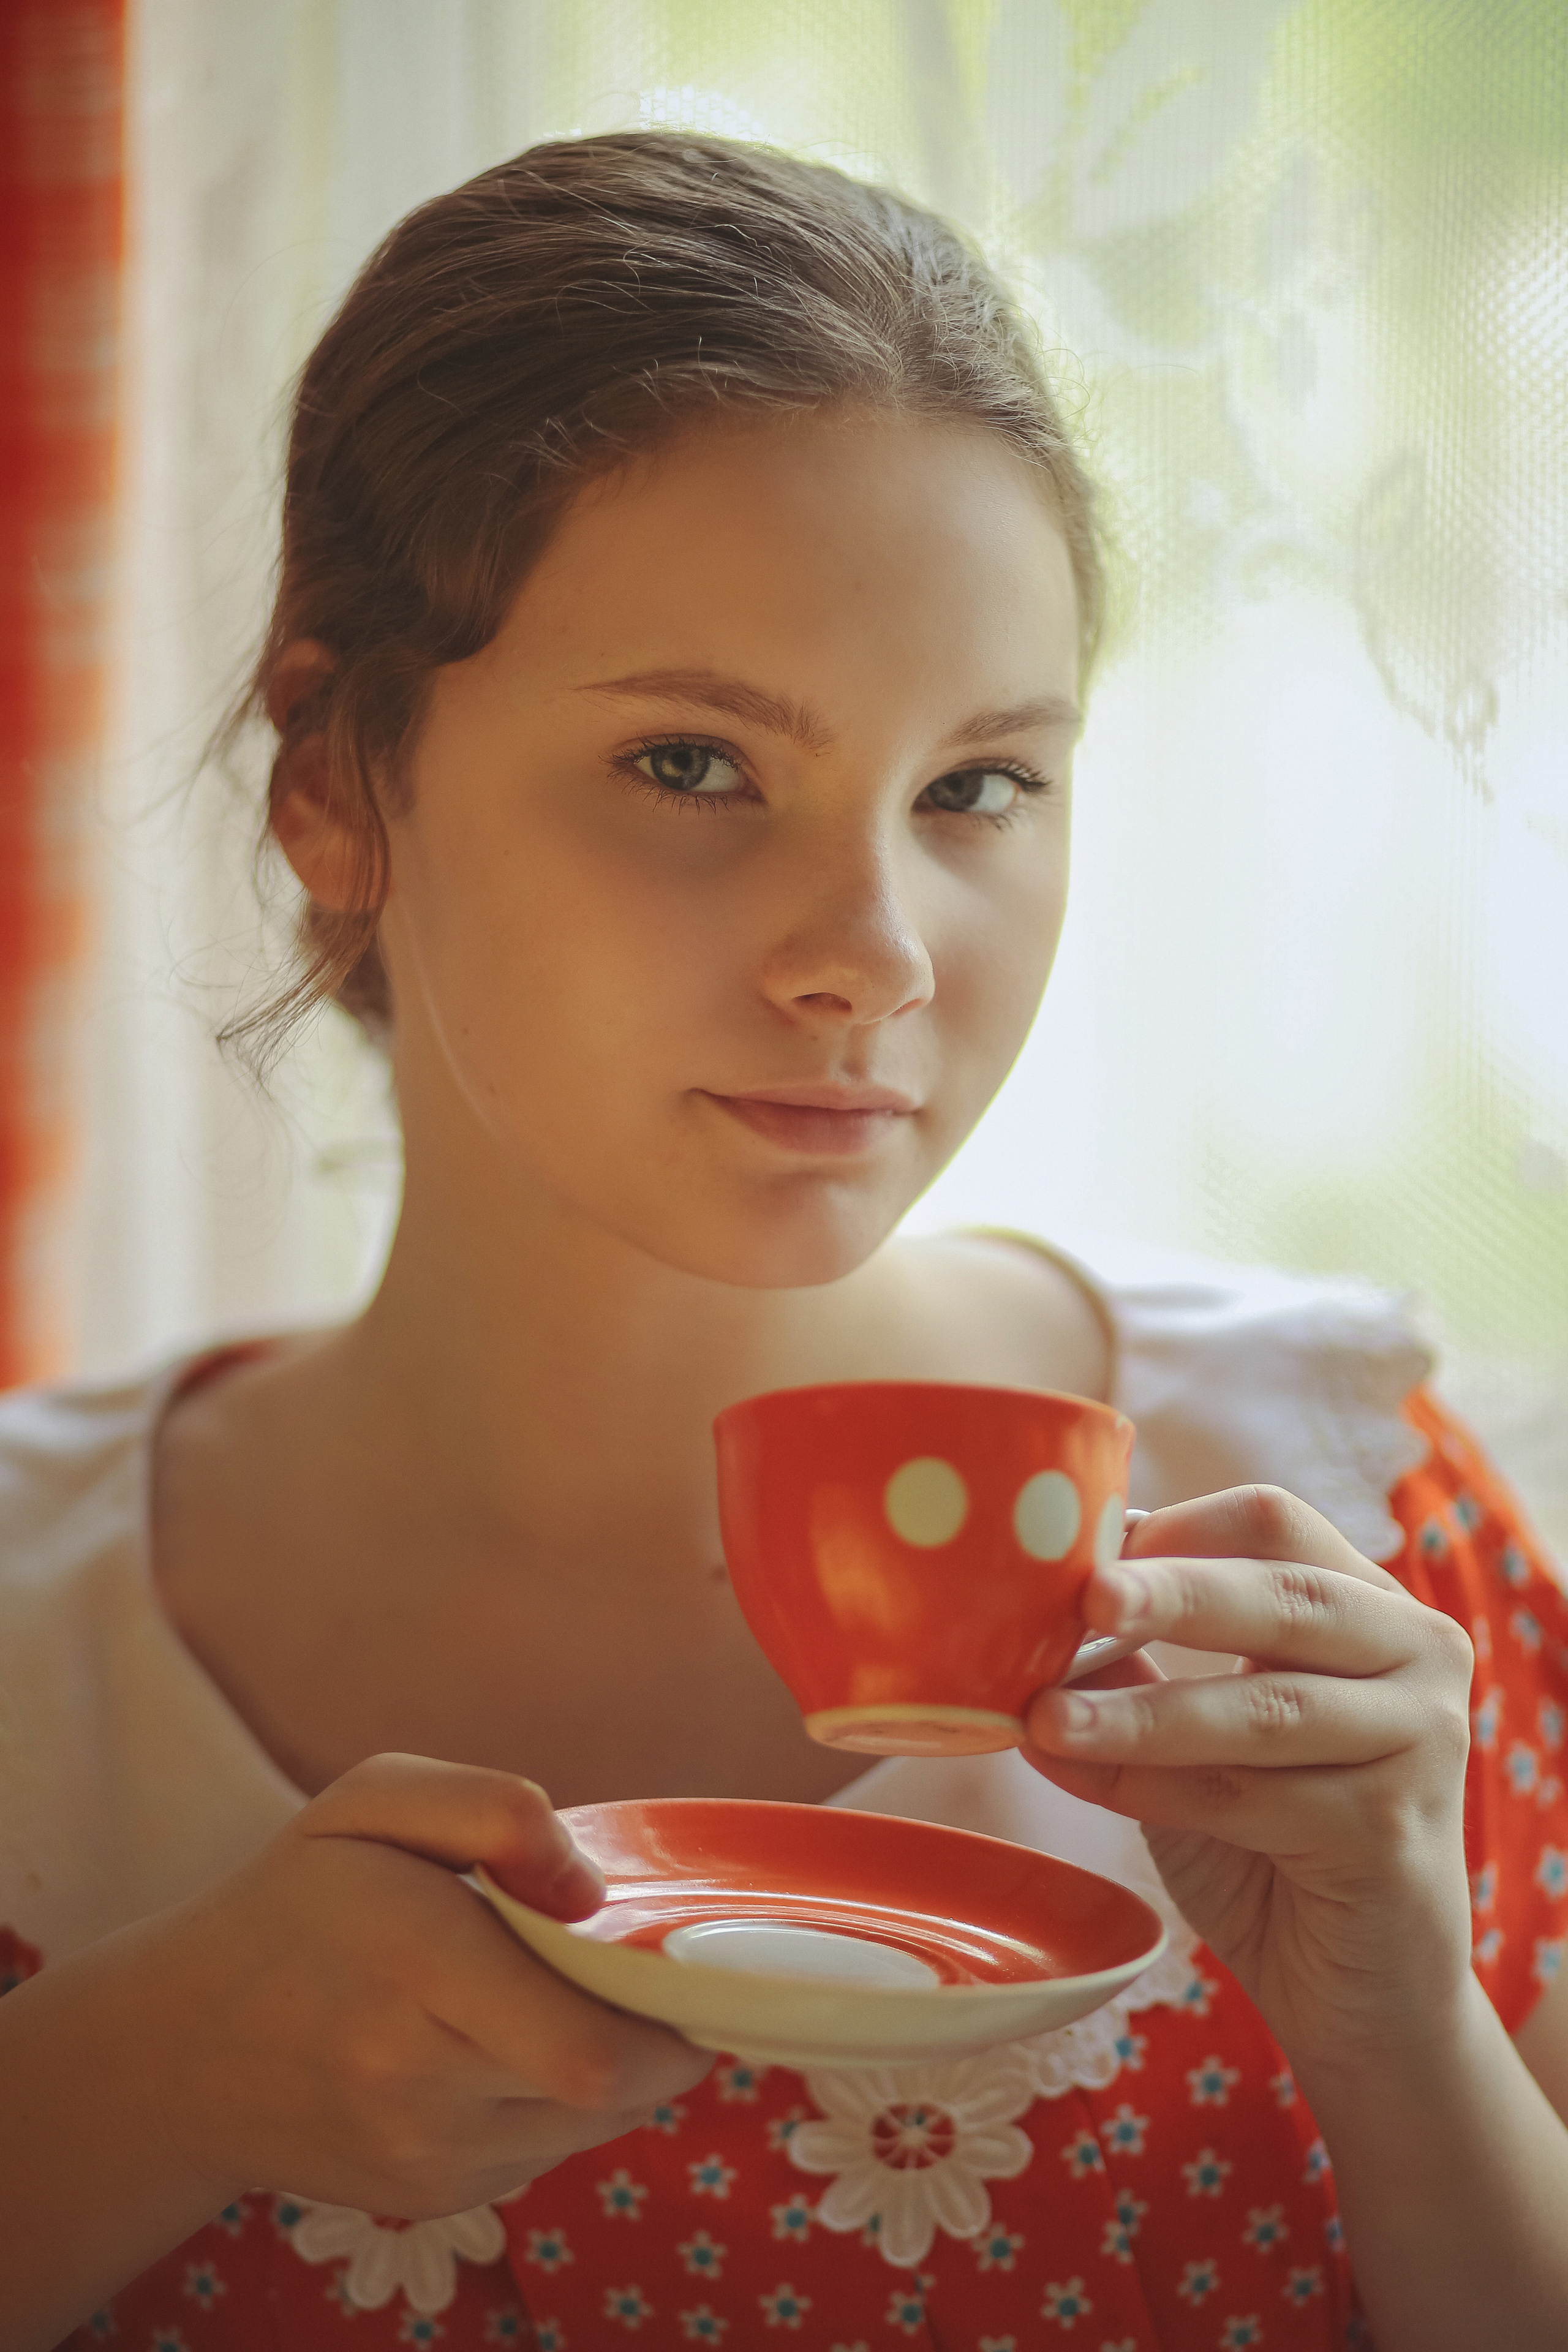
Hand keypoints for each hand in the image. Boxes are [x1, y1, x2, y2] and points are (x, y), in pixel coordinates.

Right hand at [133, 1754, 711, 2216]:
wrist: (186, 2047)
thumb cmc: (297, 1901)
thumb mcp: (374, 1799)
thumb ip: (493, 1809)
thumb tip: (585, 1889)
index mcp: (414, 1964)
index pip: (592, 2045)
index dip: (668, 2014)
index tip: (677, 1958)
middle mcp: (417, 2081)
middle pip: (609, 2090)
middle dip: (658, 2035)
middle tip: (646, 1973)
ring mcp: (424, 2158)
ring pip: (591, 2128)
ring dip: (615, 2070)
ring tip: (571, 1999)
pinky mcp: (431, 2199)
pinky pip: (547, 2154)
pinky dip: (563, 2103)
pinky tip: (518, 2048)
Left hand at [1023, 1486, 1474, 2075]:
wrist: (1364, 1995)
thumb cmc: (1273, 1844)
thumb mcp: (1203, 1735)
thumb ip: (1144, 1664)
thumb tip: (1030, 1602)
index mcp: (1369, 1603)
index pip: (1273, 1522)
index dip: (1176, 1529)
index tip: (1081, 1552)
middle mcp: (1417, 1653)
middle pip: (1282, 1595)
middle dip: (1172, 1594)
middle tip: (1084, 1597)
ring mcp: (1421, 1740)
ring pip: (1259, 1707)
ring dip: (1139, 1711)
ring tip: (1043, 1714)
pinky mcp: (1394, 1831)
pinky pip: (1249, 1797)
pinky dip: (1149, 1786)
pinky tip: (1076, 1775)